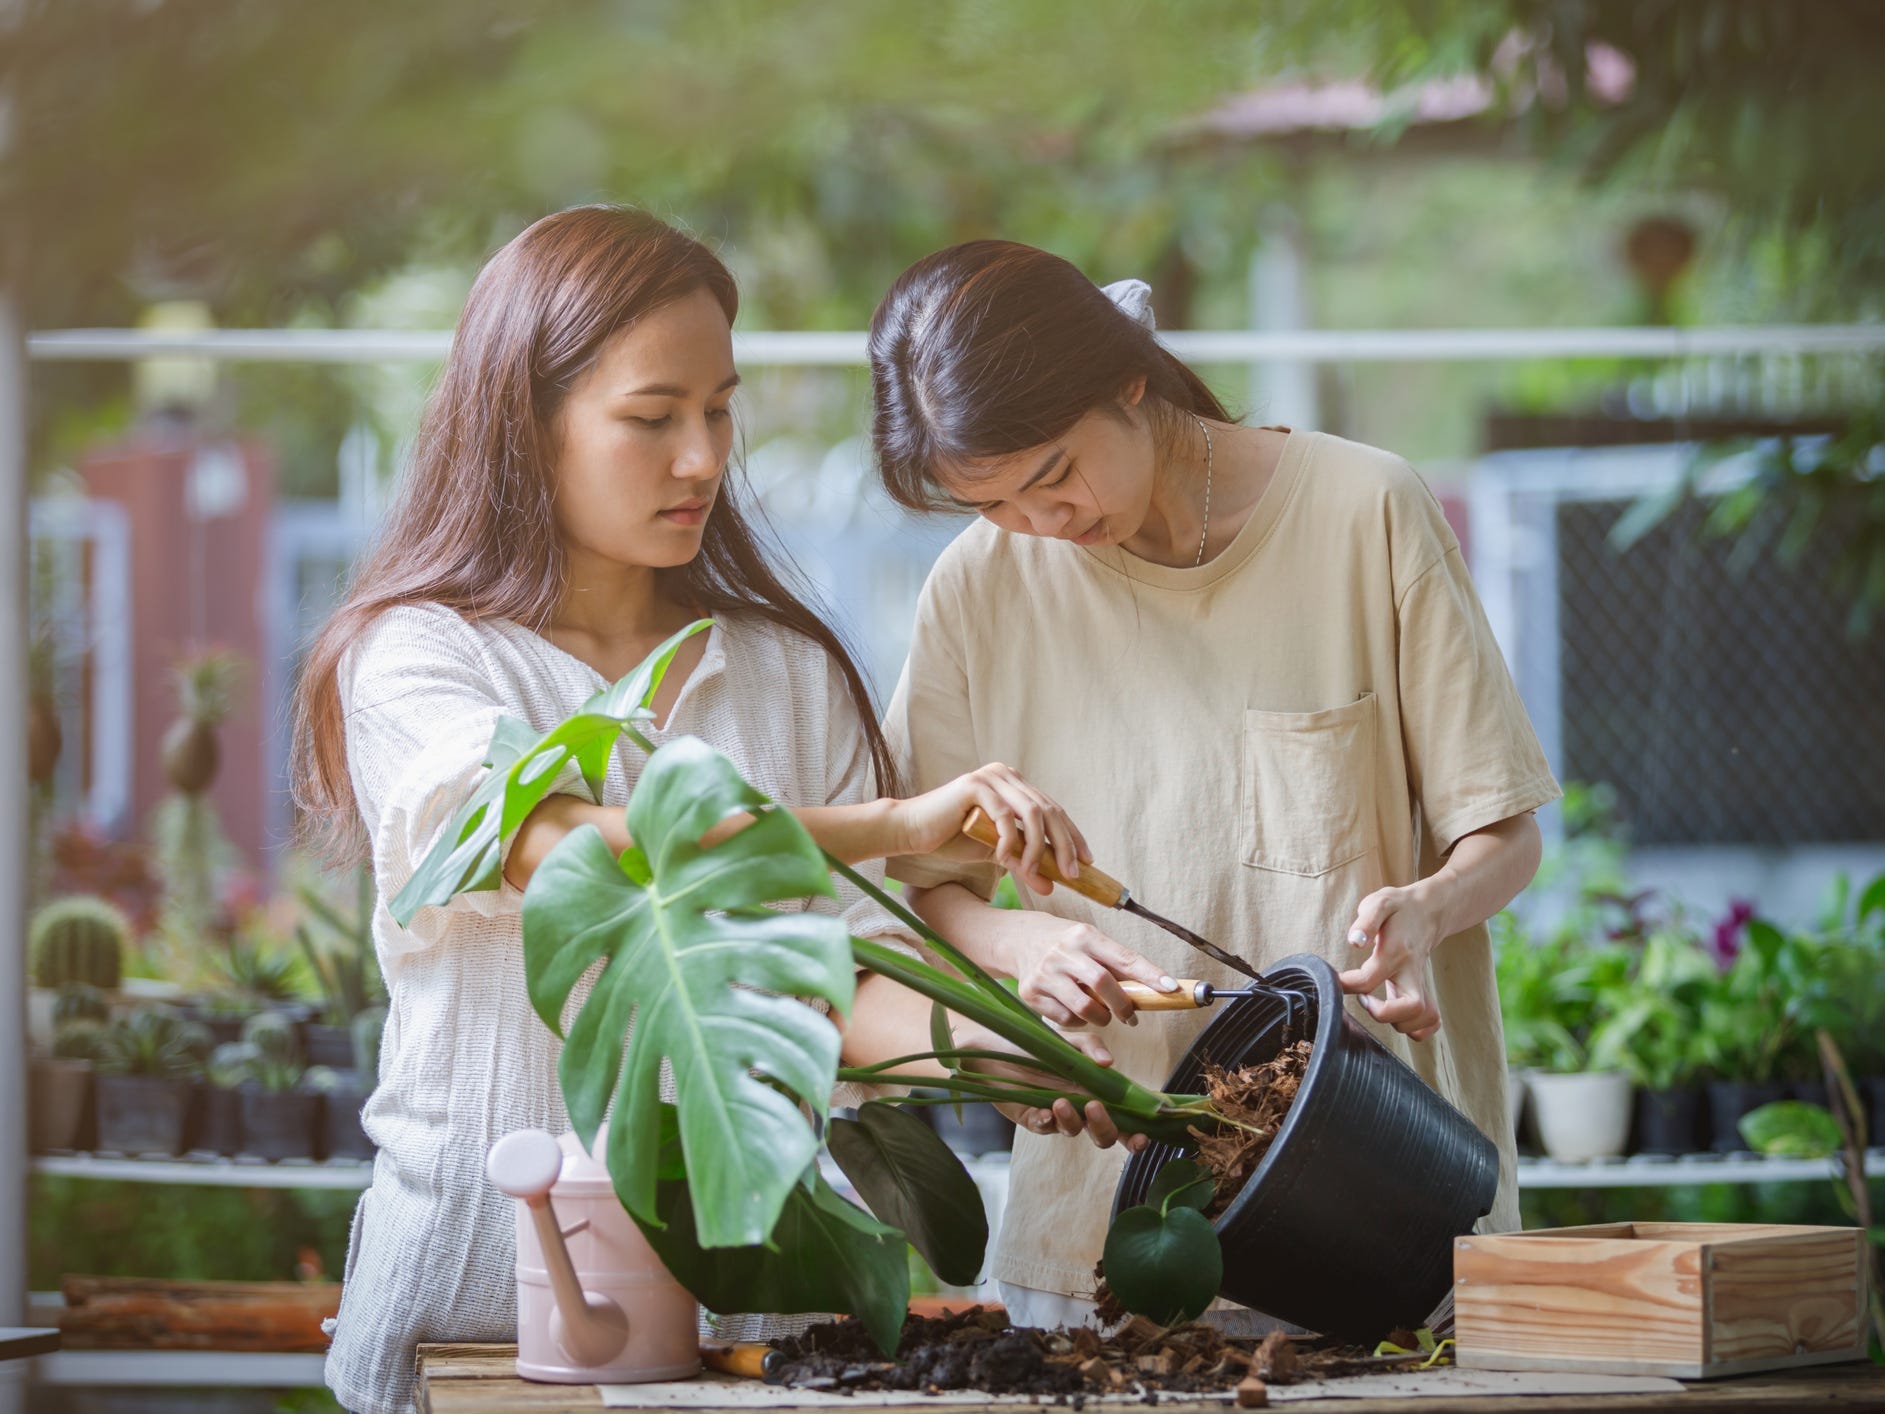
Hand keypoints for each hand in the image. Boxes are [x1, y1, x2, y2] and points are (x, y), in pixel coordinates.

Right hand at [892, 763, 1090, 893]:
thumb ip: (1024, 862)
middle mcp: (1006, 775)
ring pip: (1032, 813)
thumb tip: (1052, 885)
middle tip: (1073, 872)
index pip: (1054, 809)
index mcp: (1014, 785)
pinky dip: (1009, 841)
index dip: (1073, 835)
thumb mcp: (996, 854)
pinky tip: (1004, 859)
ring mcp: (991, 777)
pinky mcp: (975, 785)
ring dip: (1039, 847)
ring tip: (1037, 872)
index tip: (1087, 861)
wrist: (912, 832)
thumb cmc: (951, 840)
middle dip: (1065, 844)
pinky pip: (1004, 816)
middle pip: (1050, 809)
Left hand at [952, 1019, 1149, 1152]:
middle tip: (1094, 1108)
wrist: (996, 1045)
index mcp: (1098, 1091)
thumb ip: (1092, 1048)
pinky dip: (1046, 1121)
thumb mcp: (1069, 1041)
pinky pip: (1044, 1128)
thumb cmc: (1037, 1043)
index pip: (1125, 1118)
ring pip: (1074, 1132)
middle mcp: (1081, 1108)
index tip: (1142, 1136)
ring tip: (1060, 1101)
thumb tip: (1110, 1064)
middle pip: (1104, 1135)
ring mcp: (1057, 1116)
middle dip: (1105, 1128)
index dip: (1136, 1133)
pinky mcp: (1033, 1119)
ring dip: (1072, 1120)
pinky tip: (1043, 1111)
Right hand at [1001, 910, 1177, 1027]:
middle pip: (1103, 983)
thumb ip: (1116, 963)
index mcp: (1084, 936)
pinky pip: (1064, 1018)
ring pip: (1083, 1007)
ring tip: (1104, 1015)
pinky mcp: (1031, 992)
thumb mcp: (1090, 941)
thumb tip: (1155, 987)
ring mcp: (1045, 973)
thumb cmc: (1067, 943)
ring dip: (1102, 1017)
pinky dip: (1078, 1021)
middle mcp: (1063, 952)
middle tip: (1131, 1016)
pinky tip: (1078, 1012)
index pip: (1123, 957)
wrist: (1020, 939)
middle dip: (1123, 1005)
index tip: (1170, 988)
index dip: (1149, 974)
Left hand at [1336, 880, 1447, 1041]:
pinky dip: (1417, 1029)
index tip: (1336, 980)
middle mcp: (1412, 971)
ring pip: (1422, 1018)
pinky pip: (1430, 1022)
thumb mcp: (1379, 903)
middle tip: (1364, 1001)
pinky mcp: (1424, 991)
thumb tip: (1355, 942)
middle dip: (1384, 1014)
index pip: (1369, 979)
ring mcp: (1421, 983)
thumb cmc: (1398, 909)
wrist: (1428, 911)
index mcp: (1396, 951)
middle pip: (1412, 1006)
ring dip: (1399, 1023)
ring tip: (1378, 1007)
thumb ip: (1365, 921)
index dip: (1348, 985)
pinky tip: (1398, 1018)